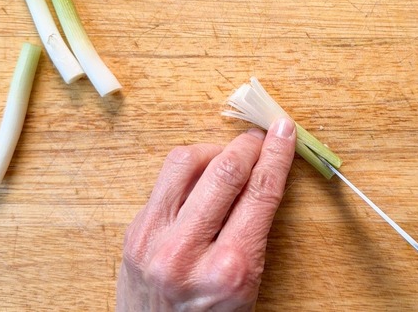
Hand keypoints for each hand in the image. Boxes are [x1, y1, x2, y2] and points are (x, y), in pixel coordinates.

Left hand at [117, 118, 296, 311]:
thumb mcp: (247, 284)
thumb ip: (254, 229)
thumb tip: (264, 171)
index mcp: (227, 270)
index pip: (260, 192)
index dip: (277, 155)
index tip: (283, 132)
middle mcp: (186, 251)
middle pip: (224, 170)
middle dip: (248, 145)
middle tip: (260, 139)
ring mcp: (152, 239)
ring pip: (184, 162)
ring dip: (213, 151)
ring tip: (229, 159)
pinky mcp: (134, 233)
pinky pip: (164, 182)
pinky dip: (189, 173)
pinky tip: (202, 182)